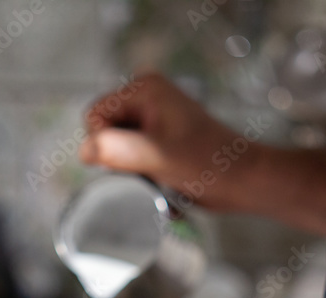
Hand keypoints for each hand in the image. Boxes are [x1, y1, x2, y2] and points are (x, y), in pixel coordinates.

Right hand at [80, 72, 256, 210]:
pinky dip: (140, 172)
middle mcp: (146, 95)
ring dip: (130, 168)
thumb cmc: (207, 164)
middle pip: (103, 132)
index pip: (94, 117)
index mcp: (144, 87)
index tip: (136, 159)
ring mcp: (153, 116)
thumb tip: (84, 150)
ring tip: (158, 176)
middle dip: (118, 157)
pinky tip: (161, 180)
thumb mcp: (157, 156)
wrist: (241, 179)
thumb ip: (116, 150)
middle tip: (150, 169)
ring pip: (115, 147)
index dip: (106, 145)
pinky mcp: (160, 136)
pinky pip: (131, 155)